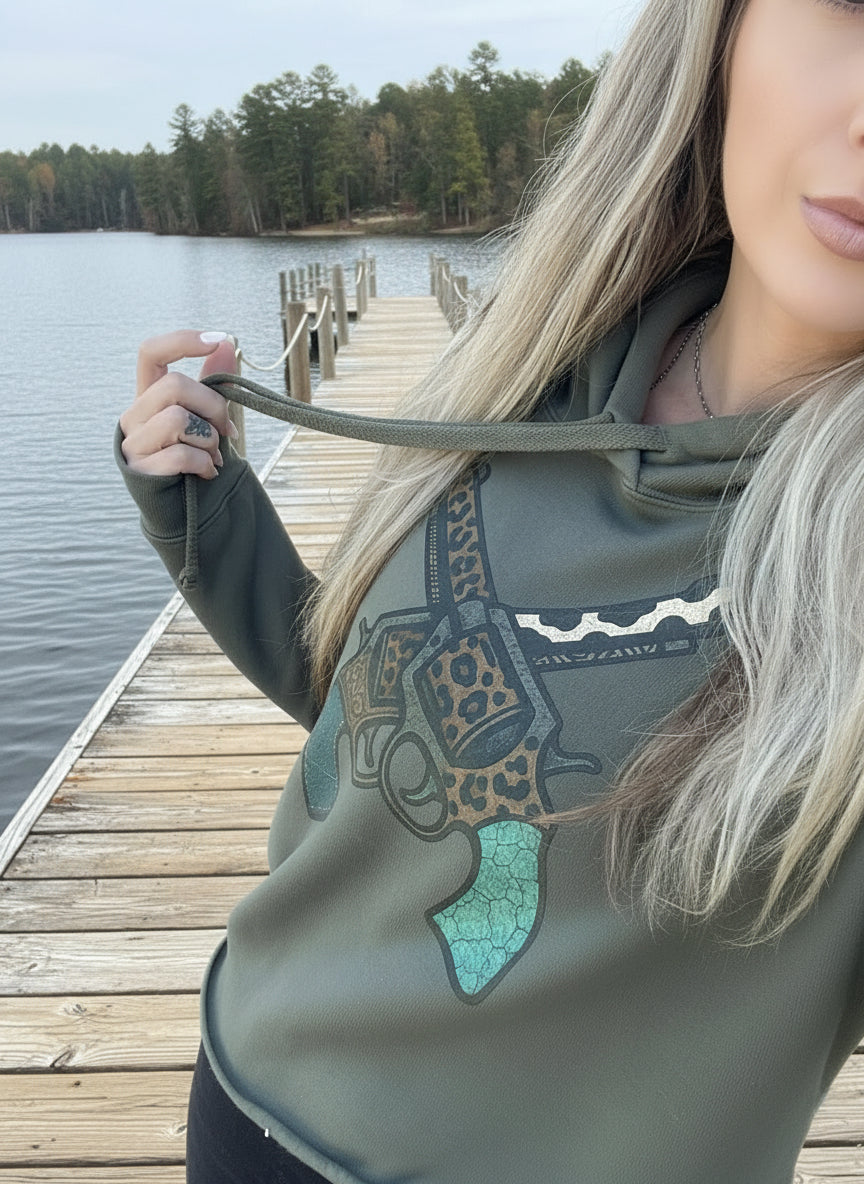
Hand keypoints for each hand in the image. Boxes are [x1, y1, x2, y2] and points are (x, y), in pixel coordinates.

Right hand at [120, 330, 238, 478]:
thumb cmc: (195, 457)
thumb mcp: (207, 418)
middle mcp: (134, 415)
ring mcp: (134, 443)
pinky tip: (208, 471)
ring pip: (177, 419)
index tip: (215, 340)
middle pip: (174, 385)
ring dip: (209, 439)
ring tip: (213, 455)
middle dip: (213, 406)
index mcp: (149, 396)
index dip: (181, 341)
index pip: (151, 353)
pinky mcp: (142, 470)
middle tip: (227, 431)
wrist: (185, 507)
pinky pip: (180, 454)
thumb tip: (226, 343)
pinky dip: (204, 463)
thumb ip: (214, 384)